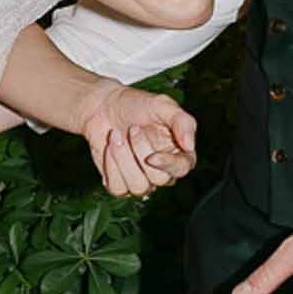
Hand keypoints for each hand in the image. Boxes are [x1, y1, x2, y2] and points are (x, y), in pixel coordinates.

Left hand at [81, 79, 197, 197]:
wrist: (103, 106)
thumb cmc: (136, 105)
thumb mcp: (163, 105)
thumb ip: (182, 122)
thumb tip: (190, 146)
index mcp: (177, 152)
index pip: (181, 168)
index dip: (167, 165)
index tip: (151, 156)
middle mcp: (161, 169)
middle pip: (159, 179)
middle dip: (140, 152)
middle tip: (133, 129)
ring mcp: (141, 179)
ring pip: (138, 187)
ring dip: (123, 158)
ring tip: (116, 135)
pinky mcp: (120, 184)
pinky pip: (118, 188)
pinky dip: (110, 166)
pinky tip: (110, 148)